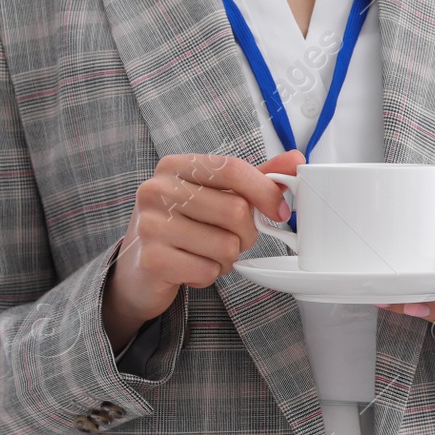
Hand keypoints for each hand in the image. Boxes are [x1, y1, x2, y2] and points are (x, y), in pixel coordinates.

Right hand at [104, 149, 305, 350]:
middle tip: (233, 239)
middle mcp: (157, 190)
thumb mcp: (217, 195)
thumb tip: (295, 160)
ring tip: (208, 253)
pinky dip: (210, 274)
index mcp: (176, 166)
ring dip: (228, 258)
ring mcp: (150, 225)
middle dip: (247, 233)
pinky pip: (209, 270)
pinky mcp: (152, 260)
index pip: (233, 169)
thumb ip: (255, 178)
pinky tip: (192, 267)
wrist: (140, 269)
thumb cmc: (185, 226)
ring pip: (227, 245)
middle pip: (236, 210)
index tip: (280, 211)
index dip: (265, 191)